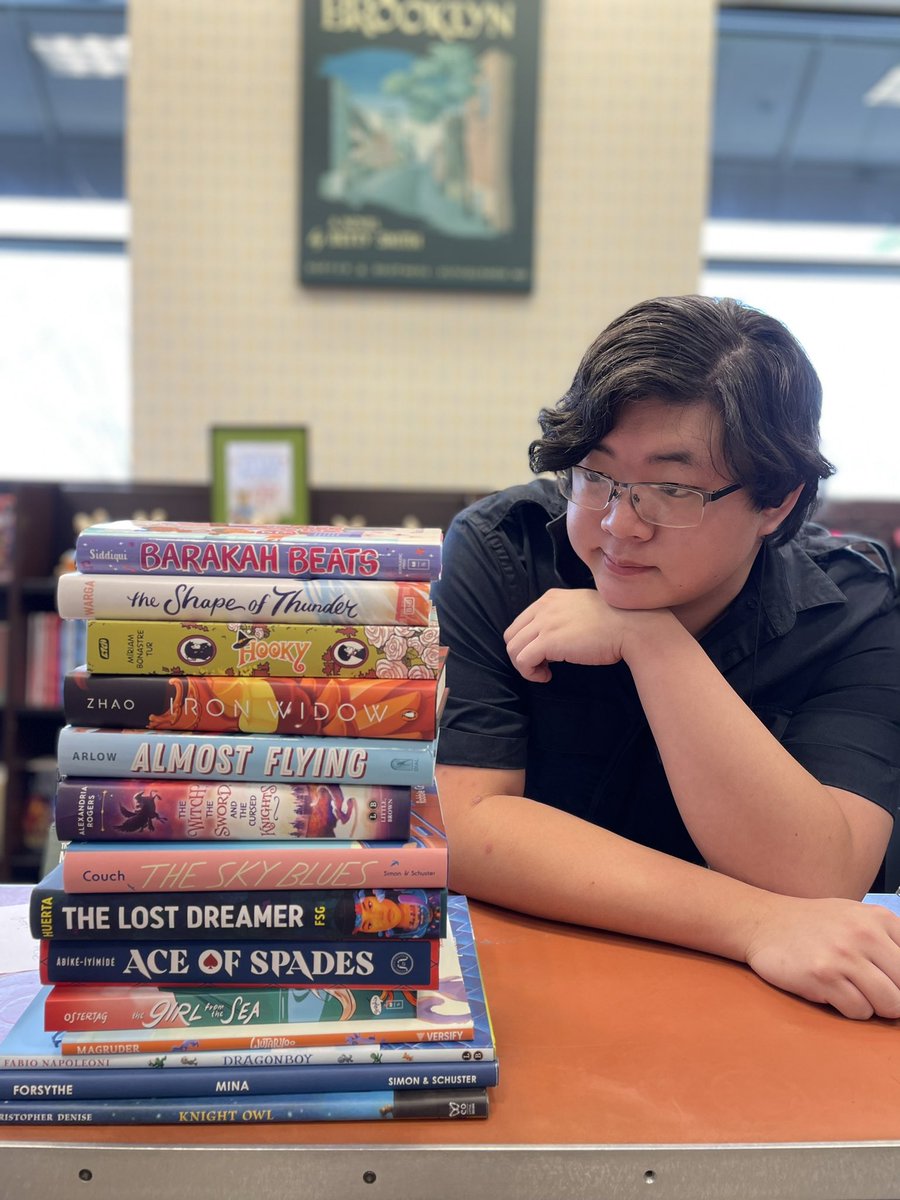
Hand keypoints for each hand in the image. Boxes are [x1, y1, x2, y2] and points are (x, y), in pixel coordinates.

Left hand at [504, 588, 630, 682]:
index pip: (521, 621)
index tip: (543, 654)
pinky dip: (530, 673)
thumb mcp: (583, 608)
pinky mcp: (549, 642)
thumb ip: (565, 614)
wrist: (631, 627)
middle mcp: (544, 607)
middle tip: (541, 666)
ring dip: (525, 666)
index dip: (527, 641)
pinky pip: (522, 661)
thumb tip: (557, 634)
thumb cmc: (616, 622)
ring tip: (544, 672)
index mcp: (551, 598)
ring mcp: (545, 623)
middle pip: (512, 635)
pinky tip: (547, 676)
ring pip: (513, 649)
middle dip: (522, 654)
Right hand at [744, 895, 899, 1018]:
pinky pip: (858, 1011)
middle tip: (875, 992)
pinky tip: (833, 992)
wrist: (765, 922)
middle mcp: (864, 934)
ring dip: (874, 1005)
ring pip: (889, 1004)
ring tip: (853, 990)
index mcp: (879, 918)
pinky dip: (850, 1009)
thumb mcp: (859, 917)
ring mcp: (843, 955)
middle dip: (894, 998)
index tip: (893, 984)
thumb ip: (890, 941)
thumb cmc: (815, 925)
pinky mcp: (823, 976)